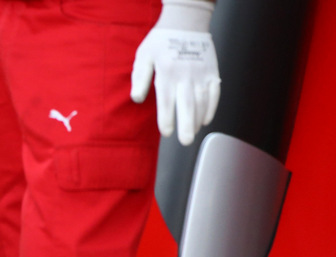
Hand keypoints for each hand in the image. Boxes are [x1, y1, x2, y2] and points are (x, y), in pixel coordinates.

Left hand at [131, 0, 219, 145]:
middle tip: (185, 141)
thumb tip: (136, 98)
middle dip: (186, 124)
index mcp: (167, 73)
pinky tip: (205, 119)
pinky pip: (214, 92)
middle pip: (188, 103)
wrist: (186, 21)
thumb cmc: (161, 41)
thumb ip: (139, 78)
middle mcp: (186, 74)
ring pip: (202, 100)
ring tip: (192, 133)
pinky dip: (211, 107)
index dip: (167, 118)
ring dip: (197, 119)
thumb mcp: (143, 56)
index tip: (166, 132)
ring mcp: (201, 73)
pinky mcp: (212, 70)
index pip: (167, 101)